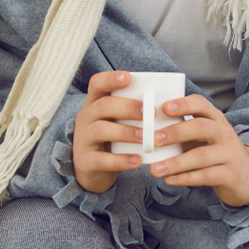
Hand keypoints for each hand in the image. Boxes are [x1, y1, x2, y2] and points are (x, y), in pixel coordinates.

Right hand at [72, 71, 143, 194]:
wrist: (91, 170)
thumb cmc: (110, 140)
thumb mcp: (115, 121)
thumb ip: (130, 111)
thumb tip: (166, 102)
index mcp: (93, 104)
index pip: (96, 84)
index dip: (111, 78)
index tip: (129, 78)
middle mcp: (85, 118)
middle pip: (102, 106)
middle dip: (128, 107)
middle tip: (151, 112)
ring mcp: (82, 139)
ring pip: (100, 130)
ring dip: (126, 132)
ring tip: (146, 138)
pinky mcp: (85, 161)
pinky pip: (102, 159)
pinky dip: (121, 160)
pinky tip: (138, 161)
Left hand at [148, 94, 248, 206]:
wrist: (247, 179)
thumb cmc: (216, 154)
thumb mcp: (203, 138)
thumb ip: (183, 132)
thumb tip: (147, 131)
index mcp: (215, 119)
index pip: (201, 104)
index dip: (183, 104)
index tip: (164, 108)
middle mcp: (225, 133)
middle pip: (201, 127)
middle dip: (175, 132)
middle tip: (153, 140)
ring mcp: (230, 154)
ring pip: (201, 156)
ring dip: (175, 163)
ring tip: (155, 170)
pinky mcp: (231, 174)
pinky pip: (206, 175)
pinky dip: (185, 178)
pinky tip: (169, 180)